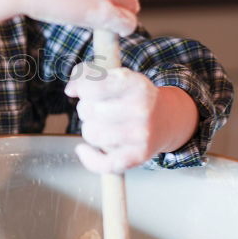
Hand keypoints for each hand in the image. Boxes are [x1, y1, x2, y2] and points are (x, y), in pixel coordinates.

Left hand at [65, 68, 199, 172]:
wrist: (166, 119)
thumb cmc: (133, 97)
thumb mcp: (117, 77)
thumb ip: (88, 75)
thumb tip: (71, 90)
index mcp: (134, 84)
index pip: (91, 86)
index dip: (81, 88)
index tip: (82, 90)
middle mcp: (140, 108)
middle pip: (88, 110)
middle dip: (85, 109)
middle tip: (97, 109)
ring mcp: (140, 134)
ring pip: (92, 134)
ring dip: (89, 130)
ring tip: (100, 126)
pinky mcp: (138, 155)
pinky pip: (104, 163)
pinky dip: (89, 159)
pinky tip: (84, 150)